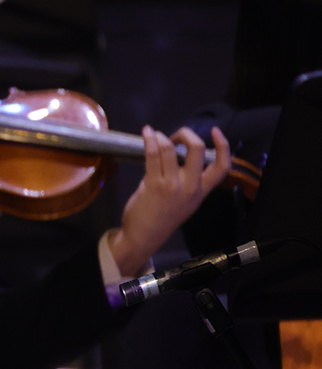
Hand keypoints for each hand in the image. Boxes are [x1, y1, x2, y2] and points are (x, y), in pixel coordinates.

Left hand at [107, 125, 231, 276]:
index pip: (222, 167)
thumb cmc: (162, 217)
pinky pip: (153, 156)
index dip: (223, 146)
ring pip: (171, 149)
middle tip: (175, 136)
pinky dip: (150, 141)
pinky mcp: (154, 185)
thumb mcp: (184, 201)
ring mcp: (173, 185)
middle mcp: (191, 186)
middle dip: (187, 134)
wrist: (145, 236)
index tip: (215, 131)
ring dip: (161, 137)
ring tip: (154, 135)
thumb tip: (174, 156)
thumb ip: (184, 180)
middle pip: (197, 150)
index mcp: (202, 190)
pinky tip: (147, 134)